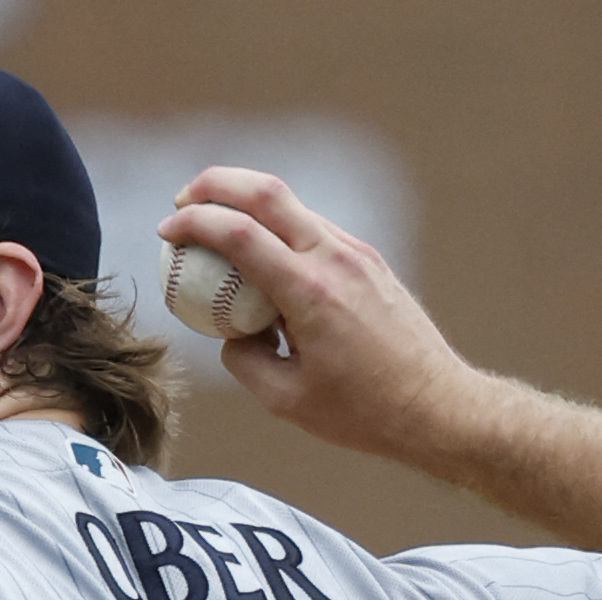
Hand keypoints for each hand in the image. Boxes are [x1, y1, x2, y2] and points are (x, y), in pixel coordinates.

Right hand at [158, 168, 482, 462]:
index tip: (166, 232)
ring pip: (292, 206)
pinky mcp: (369, 262)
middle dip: (216, 185)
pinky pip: (313, 229)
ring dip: (248, 205)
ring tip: (217, 230)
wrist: (435, 405)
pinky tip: (262, 258)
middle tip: (184, 200)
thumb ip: (243, 359)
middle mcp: (335, 259)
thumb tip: (229, 334)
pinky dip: (278, 230)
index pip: (239, 233)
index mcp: (309, 292)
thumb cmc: (362, 411)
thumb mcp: (284, 399)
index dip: (193, 223)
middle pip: (267, 191)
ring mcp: (356, 255)